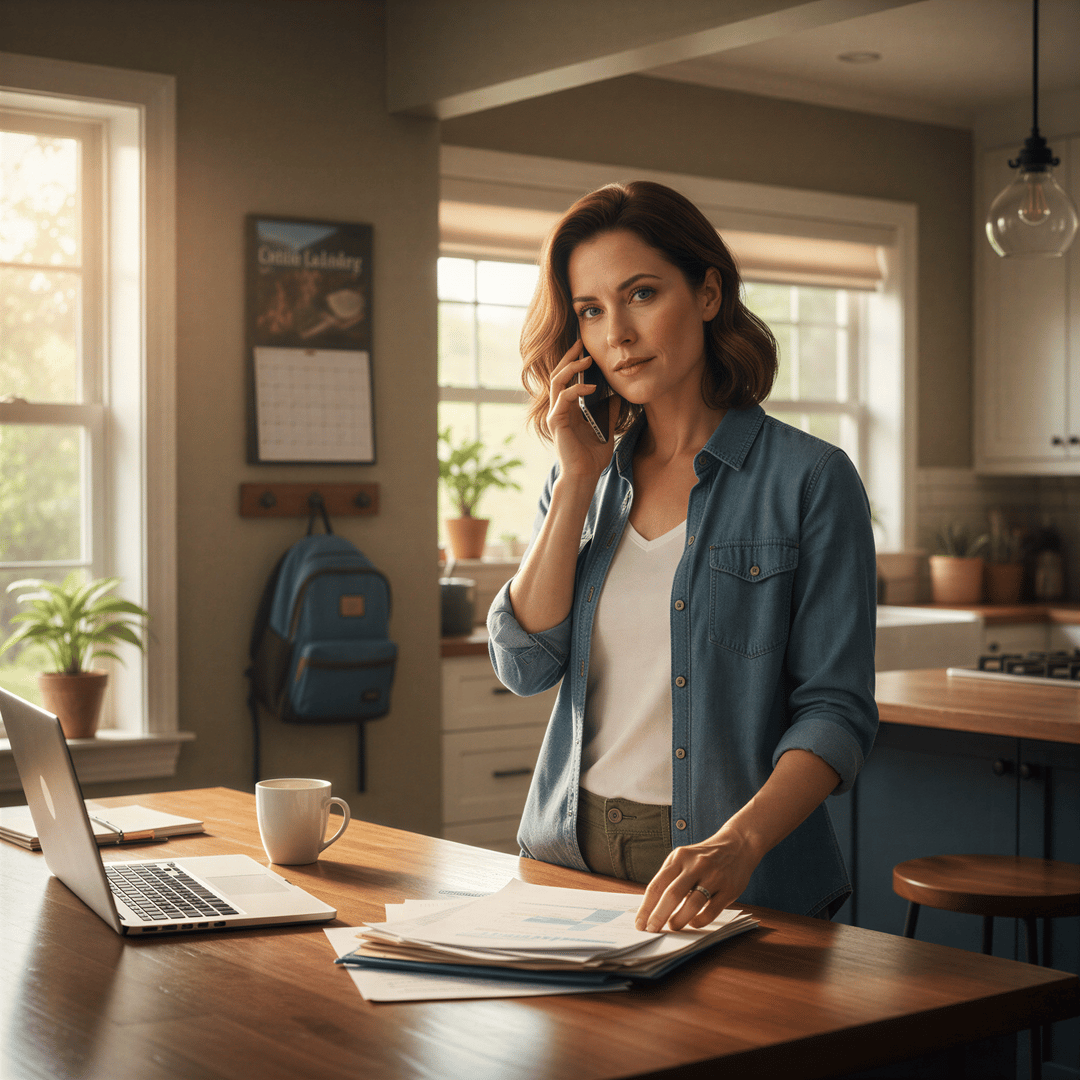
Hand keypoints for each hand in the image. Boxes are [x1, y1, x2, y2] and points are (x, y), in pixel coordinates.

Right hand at [546, 340, 617, 482]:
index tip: (585, 349)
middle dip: (569, 357)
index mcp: (569, 409)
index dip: (574, 363)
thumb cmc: (593, 456)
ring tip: (587, 361)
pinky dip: (577, 390)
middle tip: (581, 344)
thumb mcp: (606, 428)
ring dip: (571, 368)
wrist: (585, 475)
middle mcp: (559, 409)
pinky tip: (592, 388)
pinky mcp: (556, 421)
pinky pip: (563, 398)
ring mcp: (555, 414)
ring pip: (557, 381)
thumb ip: (609, 412)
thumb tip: (618, 395)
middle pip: (558, 374)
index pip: (567, 379)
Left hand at [634, 827, 760, 932]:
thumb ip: (669, 877)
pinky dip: (699, 921)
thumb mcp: (683, 858)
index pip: (657, 885)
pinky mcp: (729, 889)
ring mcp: (713, 877)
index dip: (646, 907)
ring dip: (679, 920)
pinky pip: (711, 910)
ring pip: (692, 904)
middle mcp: (696, 865)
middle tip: (652, 930)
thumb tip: (651, 907)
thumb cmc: (704, 857)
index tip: (639, 923)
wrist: (738, 845)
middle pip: (672, 894)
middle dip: (659, 916)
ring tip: (672, 927)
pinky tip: (693, 923)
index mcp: (679, 857)